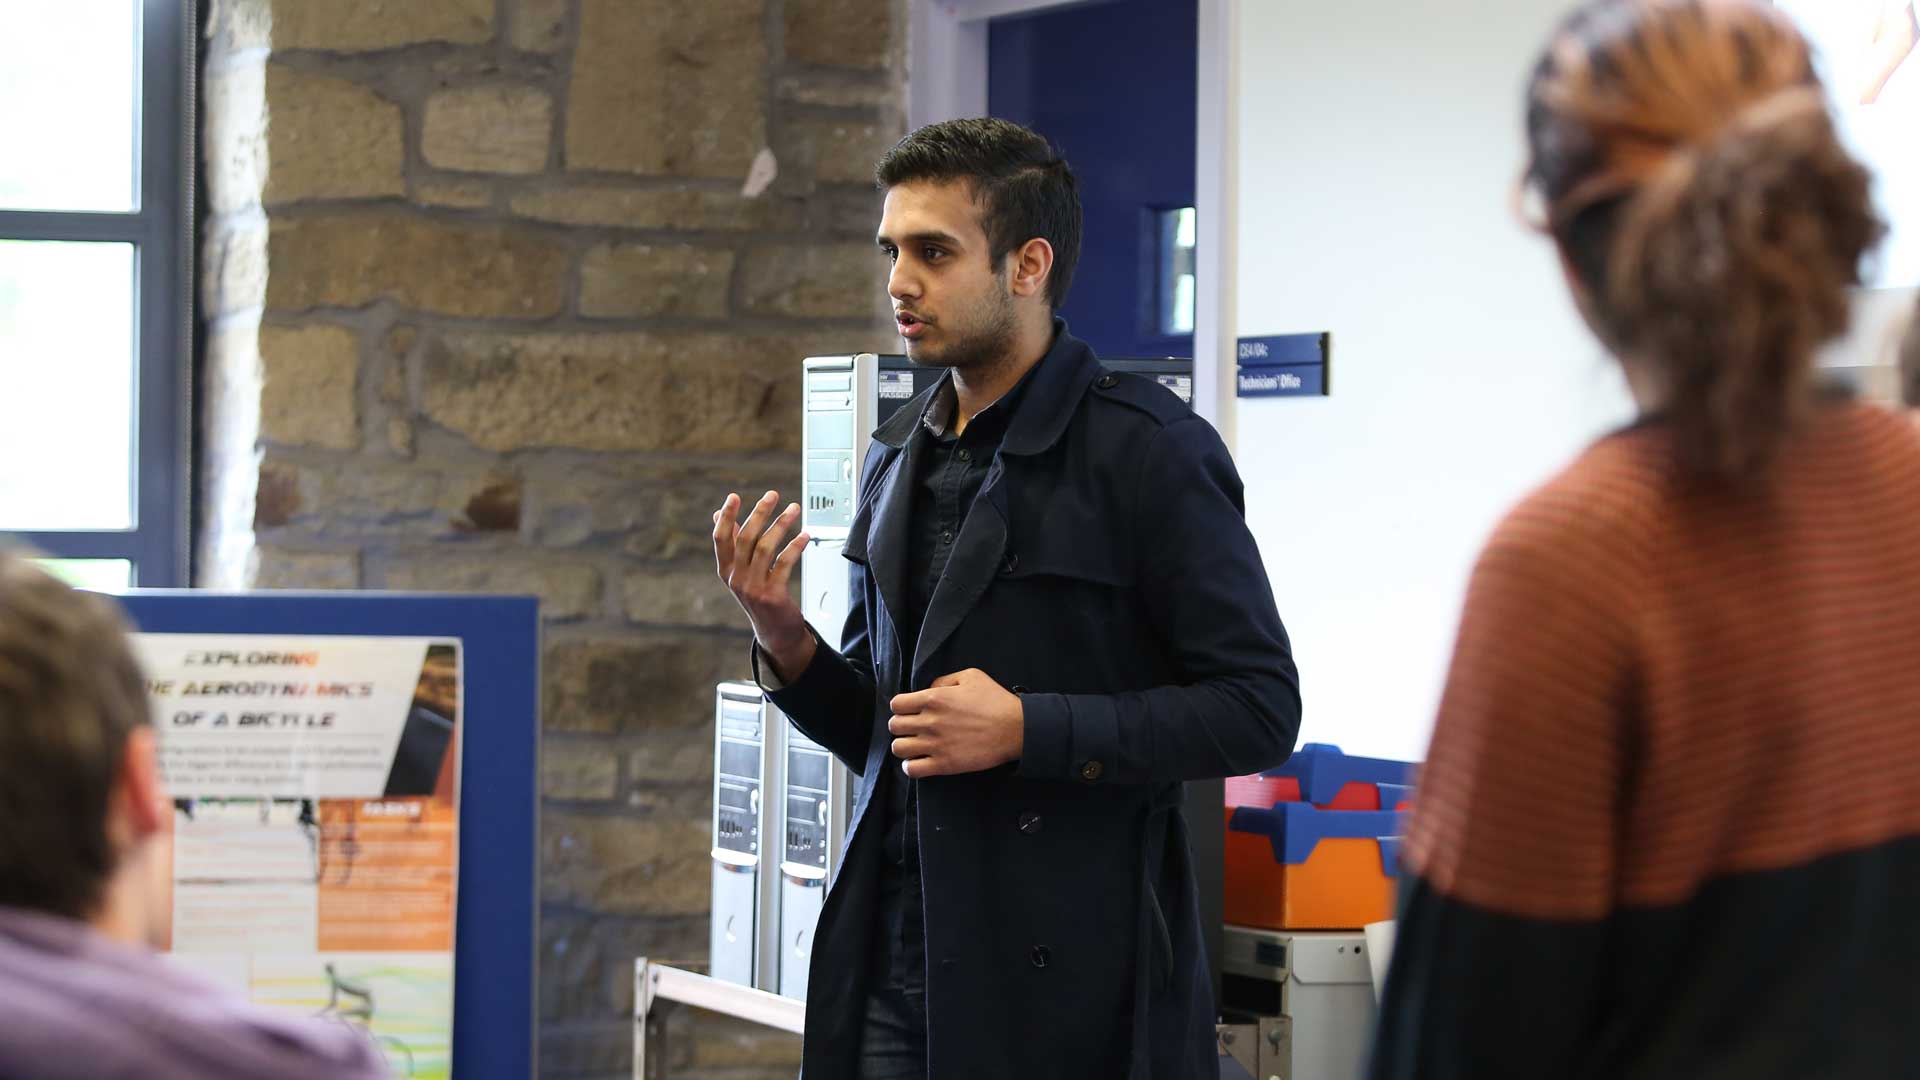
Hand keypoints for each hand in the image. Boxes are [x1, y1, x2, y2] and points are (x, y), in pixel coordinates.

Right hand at [713, 491, 814, 679]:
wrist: (775, 631)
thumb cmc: (759, 595)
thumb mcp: (741, 570)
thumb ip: (732, 543)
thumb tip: (717, 514)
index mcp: (726, 570)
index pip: (721, 539)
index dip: (726, 517)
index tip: (733, 497)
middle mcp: (736, 578)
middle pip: (745, 539)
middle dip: (759, 513)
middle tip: (772, 495)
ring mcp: (753, 588)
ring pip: (766, 548)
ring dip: (781, 525)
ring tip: (794, 509)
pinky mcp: (772, 595)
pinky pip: (784, 564)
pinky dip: (795, 546)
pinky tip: (805, 535)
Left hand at [887, 669, 1024, 778]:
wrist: (1015, 729)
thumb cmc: (995, 701)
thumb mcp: (971, 676)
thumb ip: (944, 680)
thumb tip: (928, 689)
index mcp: (934, 698)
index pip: (896, 704)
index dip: (901, 707)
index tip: (910, 711)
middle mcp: (930, 721)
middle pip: (894, 726)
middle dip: (902, 726)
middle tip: (914, 728)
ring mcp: (935, 744)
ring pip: (898, 748)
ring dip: (905, 746)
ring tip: (916, 745)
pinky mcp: (944, 764)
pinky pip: (912, 769)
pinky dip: (911, 766)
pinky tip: (921, 761)